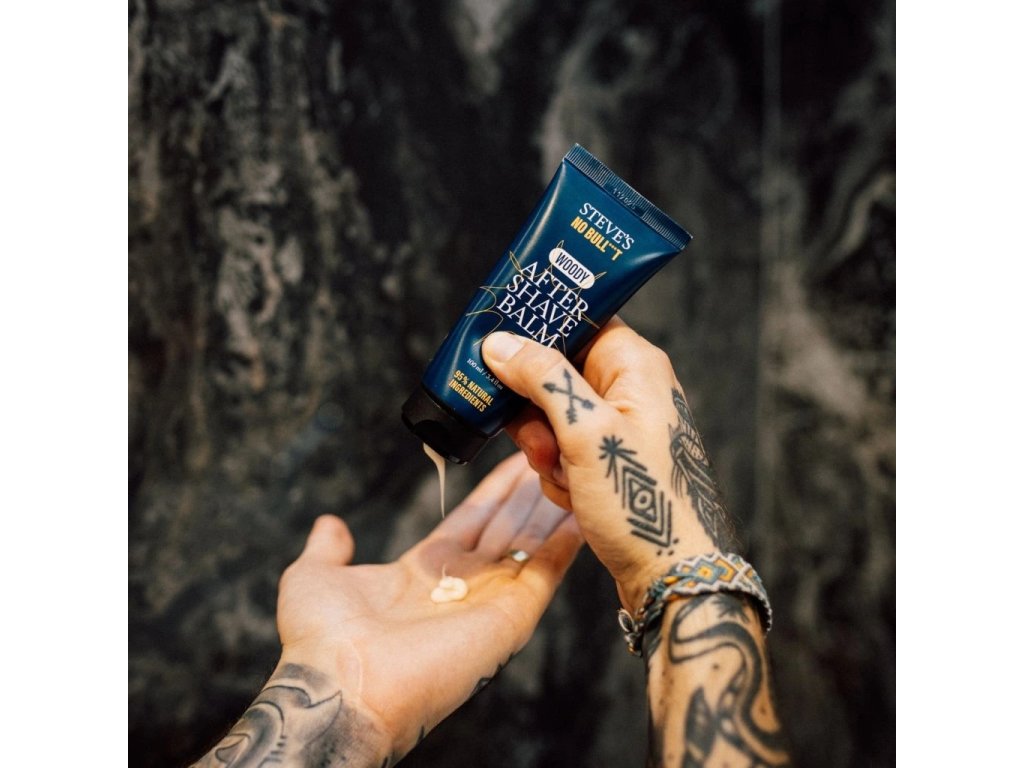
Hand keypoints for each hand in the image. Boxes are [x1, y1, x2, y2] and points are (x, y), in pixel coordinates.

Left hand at [273, 452, 581, 761]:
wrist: (339, 685)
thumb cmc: (321, 640)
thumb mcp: (314, 577)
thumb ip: (328, 548)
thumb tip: (329, 524)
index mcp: (425, 572)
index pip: (471, 521)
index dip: (494, 490)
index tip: (513, 457)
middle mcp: (463, 585)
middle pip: (507, 527)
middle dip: (530, 490)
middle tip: (555, 450)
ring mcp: (490, 600)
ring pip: (531, 543)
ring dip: (553, 506)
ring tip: (576, 466)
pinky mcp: (511, 617)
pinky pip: (546, 571)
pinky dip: (566, 540)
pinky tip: (583, 509)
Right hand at [482, 317, 738, 612]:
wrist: (674, 575)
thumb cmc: (643, 502)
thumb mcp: (585, 432)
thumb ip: (542, 378)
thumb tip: (501, 343)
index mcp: (635, 366)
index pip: (580, 320)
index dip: (539, 333)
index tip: (501, 352)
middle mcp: (631, 390)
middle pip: (556, 373)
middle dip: (537, 414)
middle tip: (543, 445)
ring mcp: (621, 428)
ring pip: (553, 417)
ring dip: (546, 450)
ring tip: (564, 477)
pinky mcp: (612, 461)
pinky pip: (564, 451)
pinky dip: (559, 474)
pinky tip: (575, 496)